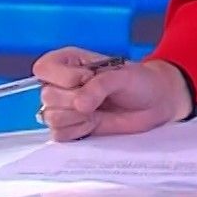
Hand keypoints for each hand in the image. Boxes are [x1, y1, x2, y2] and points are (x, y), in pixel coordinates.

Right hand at [32, 47, 192, 141]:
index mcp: (68, 62)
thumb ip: (99, 86)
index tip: (87, 77)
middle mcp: (61, 83)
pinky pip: (59, 135)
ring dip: (77, 117)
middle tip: (99, 97)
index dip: (63, 77)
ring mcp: (64, 107)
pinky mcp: (70, 127)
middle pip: (47, 96)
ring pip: (50, 117)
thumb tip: (79, 104)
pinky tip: (94, 123)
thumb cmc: (139, 82)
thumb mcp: (122, 75)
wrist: (153, 103)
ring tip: (97, 110)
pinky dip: (78, 130)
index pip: (43, 68)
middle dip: (75, 100)